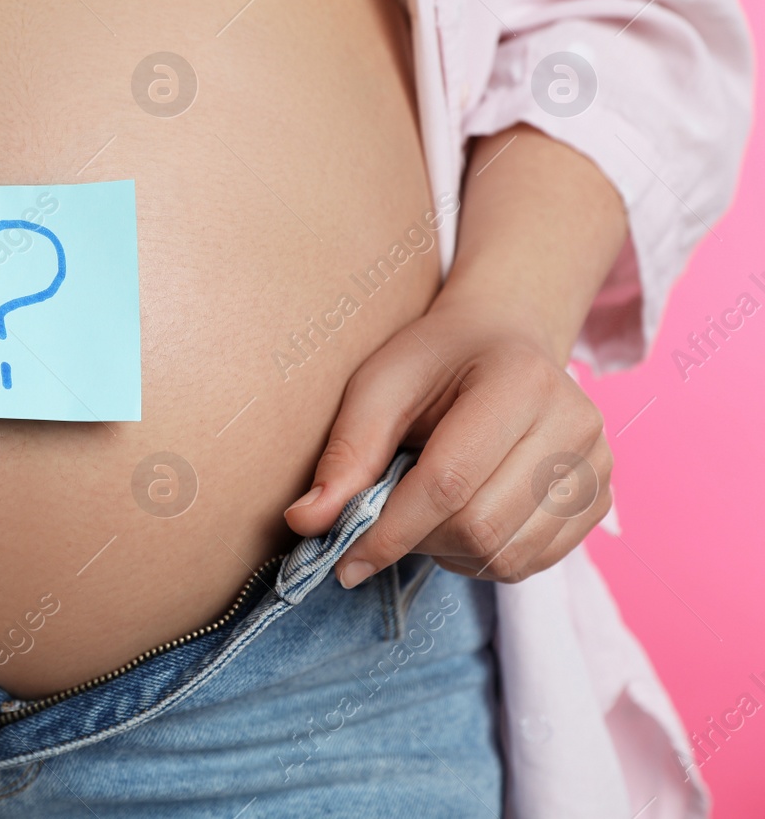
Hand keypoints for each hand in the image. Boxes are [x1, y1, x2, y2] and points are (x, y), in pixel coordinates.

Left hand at [283, 291, 612, 585]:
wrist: (501, 341)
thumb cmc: (434, 361)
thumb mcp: (378, 386)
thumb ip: (345, 454)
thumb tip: (307, 521)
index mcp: (519, 382)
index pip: (449, 483)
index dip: (390, 531)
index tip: (344, 560)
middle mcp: (575, 424)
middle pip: (480, 527)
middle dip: (416, 541)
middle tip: (385, 523)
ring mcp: (598, 466)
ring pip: (507, 556)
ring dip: (448, 554)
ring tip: (424, 515)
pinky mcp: (600, 501)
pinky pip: (532, 564)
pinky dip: (482, 559)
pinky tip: (461, 521)